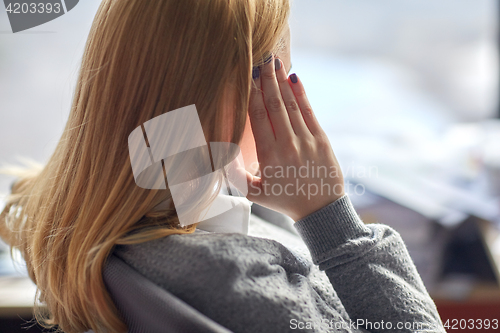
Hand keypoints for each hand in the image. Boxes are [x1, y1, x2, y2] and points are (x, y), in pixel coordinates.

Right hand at [246, 55, 344, 220]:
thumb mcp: (252, 193)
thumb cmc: (283, 199)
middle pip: (274, 105)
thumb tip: (220, 150)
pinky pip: (309, 112)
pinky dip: (301, 94)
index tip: (247, 75)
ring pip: (291, 105)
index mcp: (269, 155)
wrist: (320, 209)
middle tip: (261, 58)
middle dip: (267, 80)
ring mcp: (307, 140)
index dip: (252, 93)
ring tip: (275, 63)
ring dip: (282, 82)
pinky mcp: (321, 139)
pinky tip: (294, 78)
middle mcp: (288, 144)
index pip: (258, 117)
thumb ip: (234, 173)